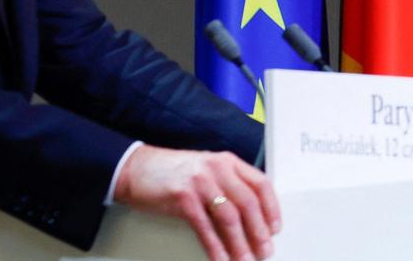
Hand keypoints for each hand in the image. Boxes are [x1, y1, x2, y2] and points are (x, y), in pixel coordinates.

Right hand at [113, 144, 281, 260]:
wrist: (137, 168)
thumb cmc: (173, 172)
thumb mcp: (207, 171)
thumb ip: (229, 186)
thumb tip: (251, 218)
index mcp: (227, 162)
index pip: (261, 184)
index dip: (272, 208)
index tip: (275, 228)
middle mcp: (217, 169)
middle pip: (248, 203)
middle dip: (259, 231)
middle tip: (265, 250)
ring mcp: (200, 182)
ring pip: (229, 217)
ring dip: (240, 243)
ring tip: (245, 259)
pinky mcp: (182, 198)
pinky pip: (205, 227)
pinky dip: (215, 247)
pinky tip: (220, 258)